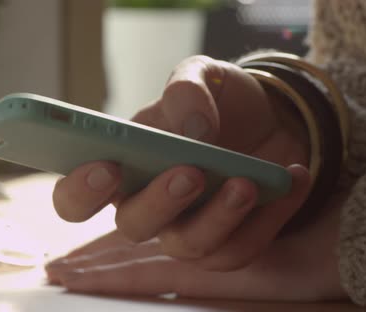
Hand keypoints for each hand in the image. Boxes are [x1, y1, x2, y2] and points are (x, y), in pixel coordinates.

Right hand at [52, 55, 311, 268]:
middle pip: (132, 227)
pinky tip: (290, 178)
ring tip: (246, 181)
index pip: (75, 198)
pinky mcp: (228, 243)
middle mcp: (145, 207)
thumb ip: (186, 90)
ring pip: (188, 246)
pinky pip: (241, 248)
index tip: (107, 166)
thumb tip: (193, 130)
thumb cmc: (218, 102)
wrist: (268, 119)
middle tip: (188, 172)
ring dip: (217, 217)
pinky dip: (269, 217)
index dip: (81, 191)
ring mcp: (186, 229)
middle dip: (158, 203)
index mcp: (119, 170)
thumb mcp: (200, 76)